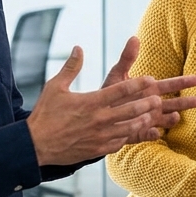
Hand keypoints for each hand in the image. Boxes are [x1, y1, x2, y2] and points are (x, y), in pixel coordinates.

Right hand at [27, 40, 195, 164]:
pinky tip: (140, 132)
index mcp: (91, 102)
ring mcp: (100, 135)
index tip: (150, 79)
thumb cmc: (46, 114)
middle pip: (130, 109)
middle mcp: (99, 119)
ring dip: (144, 120)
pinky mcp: (99, 149)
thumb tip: (78, 47)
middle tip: (160, 98)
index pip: (119, 91)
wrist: (36, 145)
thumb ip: (71, 67)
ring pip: (130, 127)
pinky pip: (121, 141)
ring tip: (155, 115)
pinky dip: (132, 136)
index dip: (137, 84)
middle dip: (147, 103)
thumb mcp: (55, 86)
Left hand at [101, 37, 195, 142]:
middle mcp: (152, 105)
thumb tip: (134, 37)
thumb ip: (127, 58)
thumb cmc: (110, 92)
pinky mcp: (138, 133)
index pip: (171, 84)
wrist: (98, 114)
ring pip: (165, 120)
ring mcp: (147, 119)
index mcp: (150, 90)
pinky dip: (153, 134)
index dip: (184, 82)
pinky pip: (148, 135)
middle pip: (174, 103)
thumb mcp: (118, 74)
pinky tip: (156, 132)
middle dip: (185, 102)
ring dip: (171, 119)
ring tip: (176, 116)